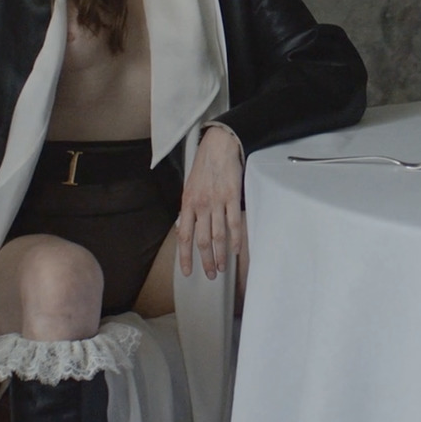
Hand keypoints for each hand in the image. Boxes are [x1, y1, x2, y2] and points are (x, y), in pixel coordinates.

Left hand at [177, 126, 244, 279]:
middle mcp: (201, 205)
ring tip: (222, 267)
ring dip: (220, 255)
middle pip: (202, 241)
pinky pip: (234, 223)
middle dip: (206, 261)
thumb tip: (188, 228)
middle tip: (211, 274)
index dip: (185, 256)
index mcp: (188, 203)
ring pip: (218, 236)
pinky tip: (236, 250)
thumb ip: (190, 209)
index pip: (184, 236)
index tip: (188, 271)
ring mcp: (217, 202)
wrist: (218, 146)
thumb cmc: (204, 166)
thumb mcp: (190, 187)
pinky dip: (236, 239)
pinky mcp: (232, 197)